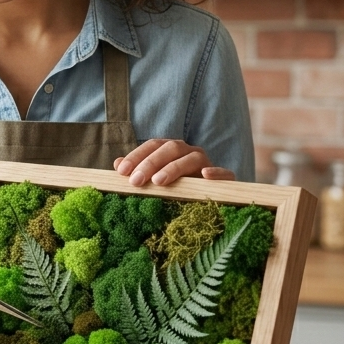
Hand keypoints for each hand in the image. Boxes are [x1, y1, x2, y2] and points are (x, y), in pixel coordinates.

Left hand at [114, 139, 234, 186]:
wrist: (211, 198)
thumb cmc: (177, 188)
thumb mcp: (155, 180)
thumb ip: (138, 170)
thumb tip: (116, 163)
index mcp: (172, 150)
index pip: (153, 145)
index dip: (137, 156)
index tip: (122, 171)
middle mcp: (189, 152)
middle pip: (170, 149)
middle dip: (150, 163)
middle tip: (135, 181)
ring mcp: (208, 163)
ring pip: (192, 158)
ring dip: (174, 168)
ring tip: (159, 182)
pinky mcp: (226, 178)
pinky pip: (225, 173)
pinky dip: (216, 173)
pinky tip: (205, 176)